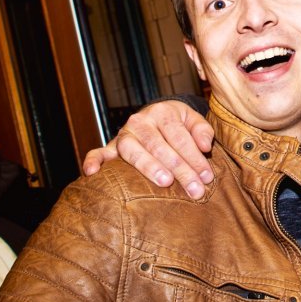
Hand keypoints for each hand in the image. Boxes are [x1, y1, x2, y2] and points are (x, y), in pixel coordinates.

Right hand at [81, 100, 213, 198]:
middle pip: (160, 147)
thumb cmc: (177, 123)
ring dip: (149, 167)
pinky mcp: (111, 147)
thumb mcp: (193, 119)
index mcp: (163, 112)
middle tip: (194, 189)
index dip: (195, 158)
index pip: (180, 137)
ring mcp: (124, 134)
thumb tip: (206, 146)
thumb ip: (202, 130)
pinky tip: (93, 173)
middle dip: (180, 169)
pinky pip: (99, 152)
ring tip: (165, 182)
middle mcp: (140, 121)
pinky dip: (94, 161)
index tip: (207, 177)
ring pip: (133, 151)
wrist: (154, 117)